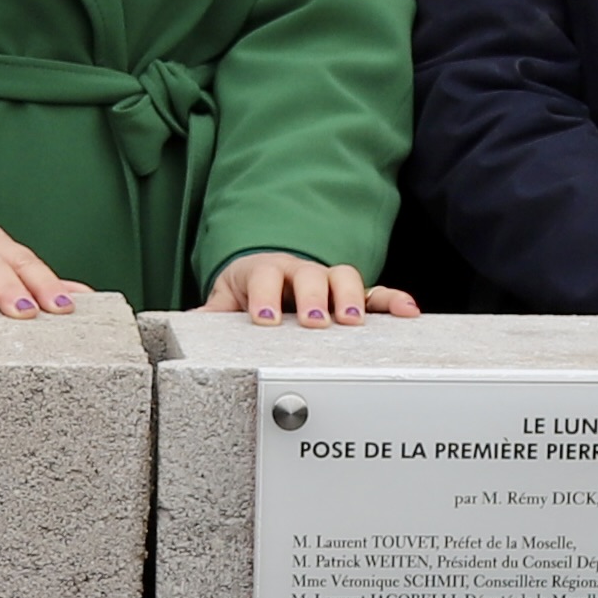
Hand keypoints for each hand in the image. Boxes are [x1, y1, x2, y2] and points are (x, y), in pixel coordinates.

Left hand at [205, 252, 421, 325]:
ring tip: (353, 323)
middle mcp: (299, 271)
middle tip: (314, 322)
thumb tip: (186, 325)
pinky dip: (394, 301)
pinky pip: (377, 294)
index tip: (264, 320)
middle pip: (309, 274)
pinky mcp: (353, 295)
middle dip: (313, 297)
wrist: (267, 276)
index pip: (263, 276)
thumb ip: (210, 315)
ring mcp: (328, 281)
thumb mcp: (224, 300)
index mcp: (263, 271)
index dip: (263, 296)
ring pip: (345, 277)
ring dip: (352, 298)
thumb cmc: (247, 291)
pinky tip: (410, 313)